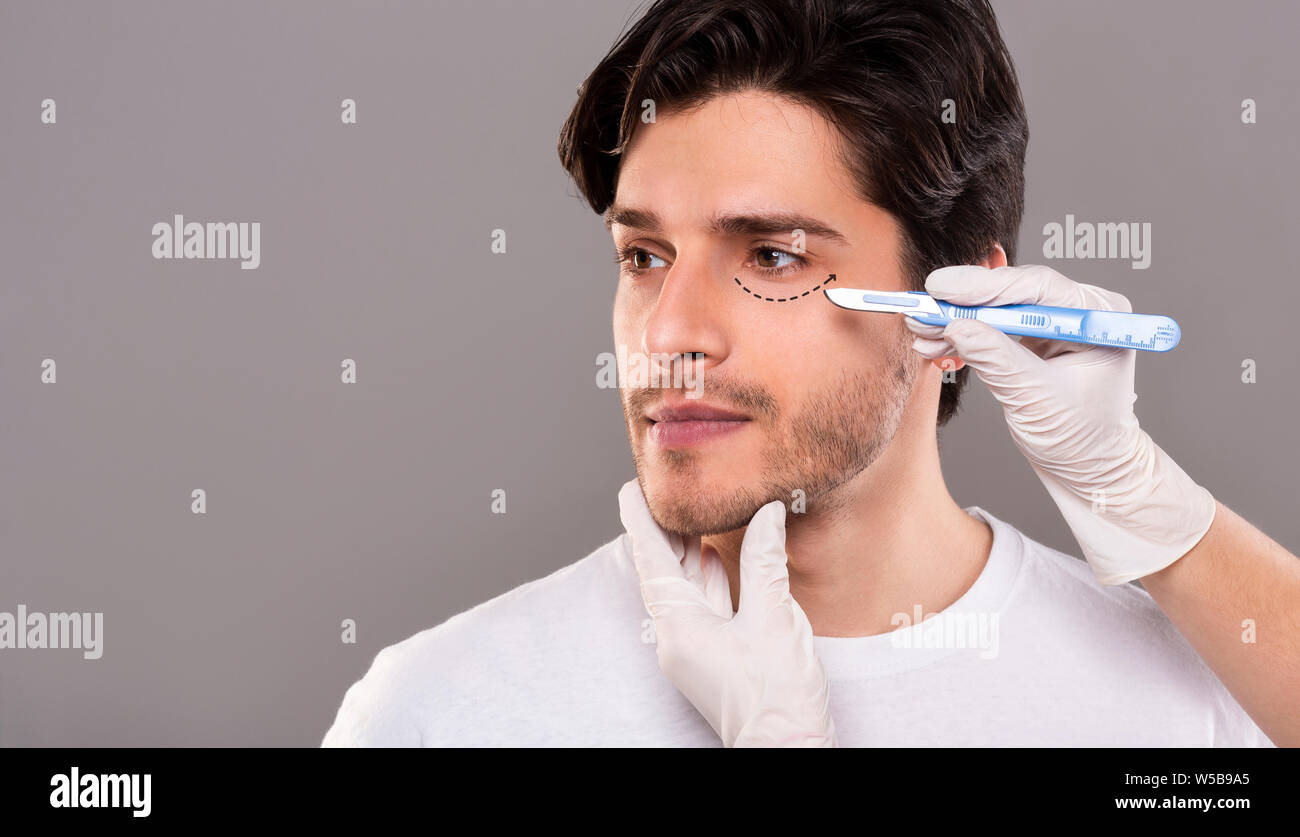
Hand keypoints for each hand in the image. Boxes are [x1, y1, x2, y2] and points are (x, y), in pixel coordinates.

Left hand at [617, 479, 835, 746]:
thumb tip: (766, 513)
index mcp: (679, 627)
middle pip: (664, 572)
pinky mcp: (711, 657)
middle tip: (668, 491)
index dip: (640, 521)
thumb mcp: (774, 618)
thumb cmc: (778, 694)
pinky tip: (717, 558)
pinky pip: (702, 608)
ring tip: (693, 512)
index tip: (630, 488)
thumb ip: (765, 561)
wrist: (786, 749)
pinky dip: (708, 580)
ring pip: (684, 589)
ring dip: (688, 553)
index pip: (651, 560)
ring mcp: (692, 649)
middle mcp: (676, 638)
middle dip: (667, 531)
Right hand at [907, 264, 1216, 585]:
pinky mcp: (1030, 337)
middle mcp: (1078, 311)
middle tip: (923, 308)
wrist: (1088, 467)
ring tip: (921, 329)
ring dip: (955, 319)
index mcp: (1099, 317)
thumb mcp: (1037, 400)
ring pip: (996, 308)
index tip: (943, 289)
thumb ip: (998, 360)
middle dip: (964, 303)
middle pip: (1013, 292)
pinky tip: (934, 342)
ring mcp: (1053, 323)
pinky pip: (990, 327)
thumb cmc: (1082, 439)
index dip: (986, 285)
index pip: (1038, 288)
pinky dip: (961, 335)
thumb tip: (958, 328)